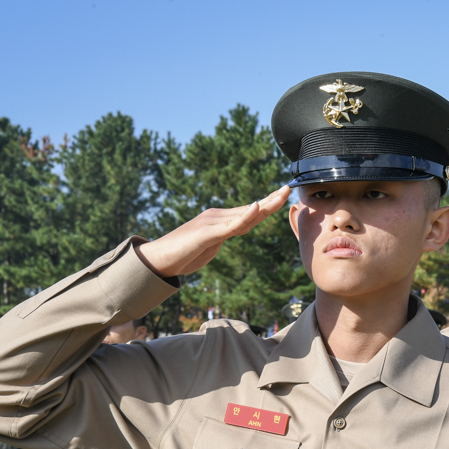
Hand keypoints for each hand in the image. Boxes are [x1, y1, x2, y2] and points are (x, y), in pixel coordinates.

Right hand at [135, 187, 290, 277]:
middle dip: (272, 200)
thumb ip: (223, 237)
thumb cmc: (183, 254)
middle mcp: (217, 217)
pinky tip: (257, 207)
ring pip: (244, 214)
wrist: (159, 259)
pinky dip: (245, 216)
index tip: (283, 196)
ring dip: (265, 205)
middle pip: (251, 209)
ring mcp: (212, 223)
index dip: (268, 205)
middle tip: (289, 189)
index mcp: (220, 221)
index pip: (249, 212)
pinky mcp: (207, 233)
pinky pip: (230, 225)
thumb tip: (235, 232)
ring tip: (281, 195)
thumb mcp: (210, 245)